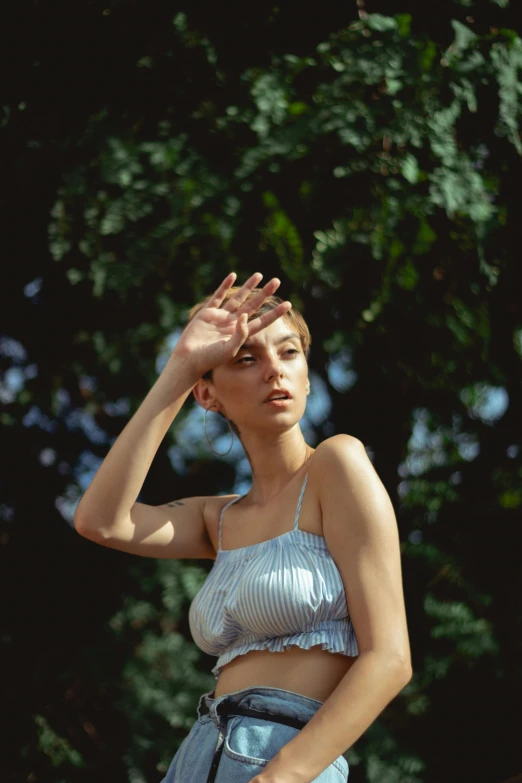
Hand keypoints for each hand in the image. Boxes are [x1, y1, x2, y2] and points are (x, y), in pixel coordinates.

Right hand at [171, 272, 291, 378]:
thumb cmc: (210, 359)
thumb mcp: (229, 349)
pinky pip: (218, 297)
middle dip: (265, 293)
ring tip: (259, 275)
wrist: (189, 359)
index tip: (288, 304)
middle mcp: (233, 324)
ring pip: (238, 298)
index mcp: (241, 334)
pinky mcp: (207, 313)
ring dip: (248, 286)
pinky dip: (225, 286)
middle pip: (253, 305)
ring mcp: (220, 317)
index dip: (275, 313)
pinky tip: (233, 276)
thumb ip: (240, 334)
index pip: (262, 321)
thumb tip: (245, 315)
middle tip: (277, 281)